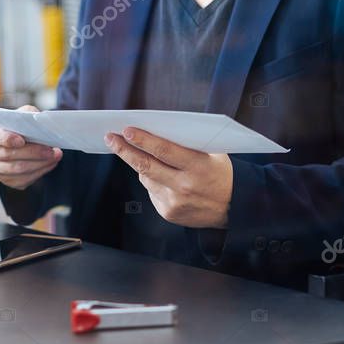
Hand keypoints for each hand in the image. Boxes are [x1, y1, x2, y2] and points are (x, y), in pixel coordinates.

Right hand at [0, 105, 61, 189]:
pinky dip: (38, 172)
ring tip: (55, 156)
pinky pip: (22, 180)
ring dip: (38, 164)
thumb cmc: (18, 125)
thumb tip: (40, 122)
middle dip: (32, 153)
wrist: (16, 140)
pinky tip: (49, 164)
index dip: (7, 139)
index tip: (22, 141)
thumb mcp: (22, 113)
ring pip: (16, 170)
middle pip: (8, 155)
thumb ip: (28, 114)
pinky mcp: (4, 179)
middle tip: (50, 150)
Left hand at [105, 127, 232, 228]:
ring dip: (139, 163)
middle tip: (110, 138)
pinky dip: (152, 180)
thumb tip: (155, 130)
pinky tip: (161, 176)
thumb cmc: (220, 172)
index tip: (126, 130)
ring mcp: (175, 202)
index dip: (143, 140)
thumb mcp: (213, 153)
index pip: (164, 151)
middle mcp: (184, 186)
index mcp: (198, 167)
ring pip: (146, 177)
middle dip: (124, 150)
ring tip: (134, 151)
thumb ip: (188, 144)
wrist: (233, 208)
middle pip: (146, 165)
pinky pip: (151, 191)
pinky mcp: (168, 213)